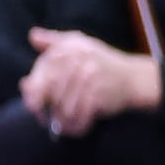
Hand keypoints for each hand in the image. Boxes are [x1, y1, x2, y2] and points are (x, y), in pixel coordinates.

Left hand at [22, 28, 159, 134]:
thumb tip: (32, 36)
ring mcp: (88, 77)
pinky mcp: (98, 94)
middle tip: (44, 119)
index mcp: (68, 48)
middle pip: (49, 90)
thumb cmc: (101, 62)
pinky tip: (74, 128)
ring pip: (62, 106)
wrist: (132, 78)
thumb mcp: (78, 44)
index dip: (34, 89)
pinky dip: (75, 125)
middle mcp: (77, 60)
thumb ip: (53, 41)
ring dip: (60, 120)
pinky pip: (79, 115)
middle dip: (44, 108)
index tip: (32, 104)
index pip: (43, 70)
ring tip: (60, 126)